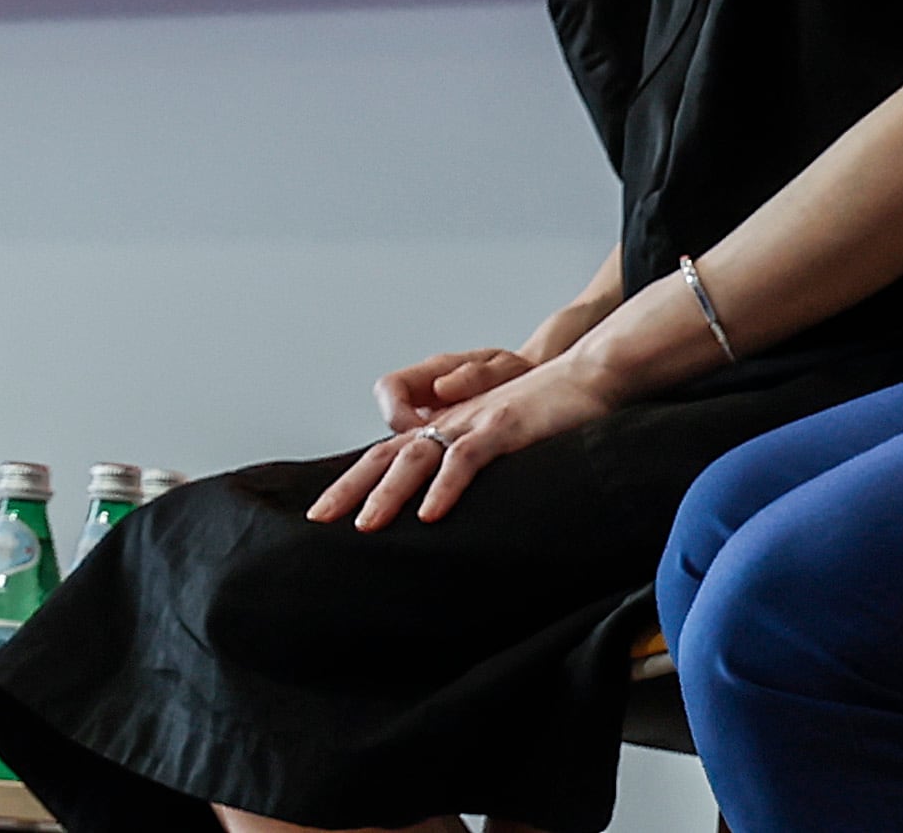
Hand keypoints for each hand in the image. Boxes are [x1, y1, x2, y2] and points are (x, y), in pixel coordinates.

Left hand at [308, 345, 623, 529]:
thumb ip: (469, 468)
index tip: (327, 514)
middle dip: (349, 488)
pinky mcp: (504, 427)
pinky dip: (447, 486)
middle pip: (386, 455)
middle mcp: (449, 423)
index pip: (386, 456)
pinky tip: (431, 514)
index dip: (354, 482)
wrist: (584, 377)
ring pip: (418, 456)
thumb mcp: (498, 444)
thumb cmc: (544, 415)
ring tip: (366, 525)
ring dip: (390, 493)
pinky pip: (468, 458)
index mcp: (445, 429)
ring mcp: (473, 423)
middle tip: (319, 519)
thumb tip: (444, 511)